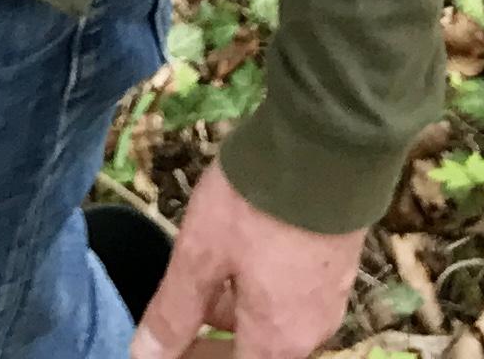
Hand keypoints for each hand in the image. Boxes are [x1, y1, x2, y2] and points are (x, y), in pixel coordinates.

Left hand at [124, 163, 366, 358]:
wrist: (327, 145)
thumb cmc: (257, 204)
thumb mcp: (200, 255)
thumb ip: (173, 313)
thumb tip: (145, 356)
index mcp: (276, 343)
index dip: (195, 358)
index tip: (169, 345)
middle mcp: (310, 332)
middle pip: (255, 354)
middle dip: (212, 343)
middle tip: (178, 322)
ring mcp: (329, 299)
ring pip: (274, 325)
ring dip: (235, 315)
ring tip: (202, 282)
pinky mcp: (338, 265)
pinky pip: (293, 297)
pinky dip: (261, 292)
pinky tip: (241, 259)